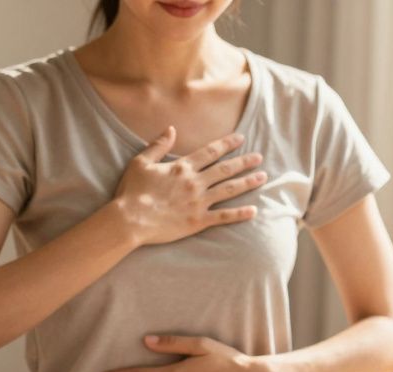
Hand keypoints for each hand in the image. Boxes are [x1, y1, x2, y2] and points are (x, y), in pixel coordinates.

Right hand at [112, 127, 266, 246]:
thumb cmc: (132, 191)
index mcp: (183, 167)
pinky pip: (223, 217)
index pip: (211, 152)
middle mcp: (195, 182)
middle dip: (244, 162)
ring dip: (247, 183)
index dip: (227, 144)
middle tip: (259, 157)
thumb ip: (158, 145)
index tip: (241, 138)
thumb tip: (171, 129)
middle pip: (226, 169)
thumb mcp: (141, 162)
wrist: (130, 219)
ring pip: (229, 190)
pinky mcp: (198, 221)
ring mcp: (199, 202)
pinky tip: (253, 211)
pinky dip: (239, 214)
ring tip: (262, 177)